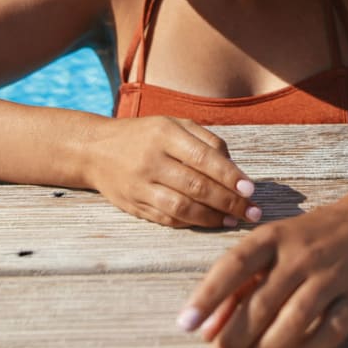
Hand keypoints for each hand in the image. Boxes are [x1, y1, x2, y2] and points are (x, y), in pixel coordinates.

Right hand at [85, 116, 261, 227]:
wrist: (95, 150)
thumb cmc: (145, 135)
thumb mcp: (174, 124)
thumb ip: (206, 140)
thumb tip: (235, 168)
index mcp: (164, 134)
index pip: (203, 157)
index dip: (230, 176)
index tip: (251, 189)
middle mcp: (151, 160)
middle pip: (195, 186)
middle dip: (228, 201)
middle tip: (251, 212)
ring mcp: (140, 185)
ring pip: (181, 207)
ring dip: (212, 218)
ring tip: (233, 221)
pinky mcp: (133, 205)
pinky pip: (166, 218)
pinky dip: (191, 223)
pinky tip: (209, 222)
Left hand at [177, 197, 347, 347]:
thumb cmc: (306, 239)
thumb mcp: (270, 248)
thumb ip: (239, 286)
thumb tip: (206, 329)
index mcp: (273, 235)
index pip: (234, 265)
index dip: (208, 296)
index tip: (185, 325)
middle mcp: (301, 254)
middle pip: (262, 302)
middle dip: (233, 338)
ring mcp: (331, 276)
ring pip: (294, 320)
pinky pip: (328, 333)